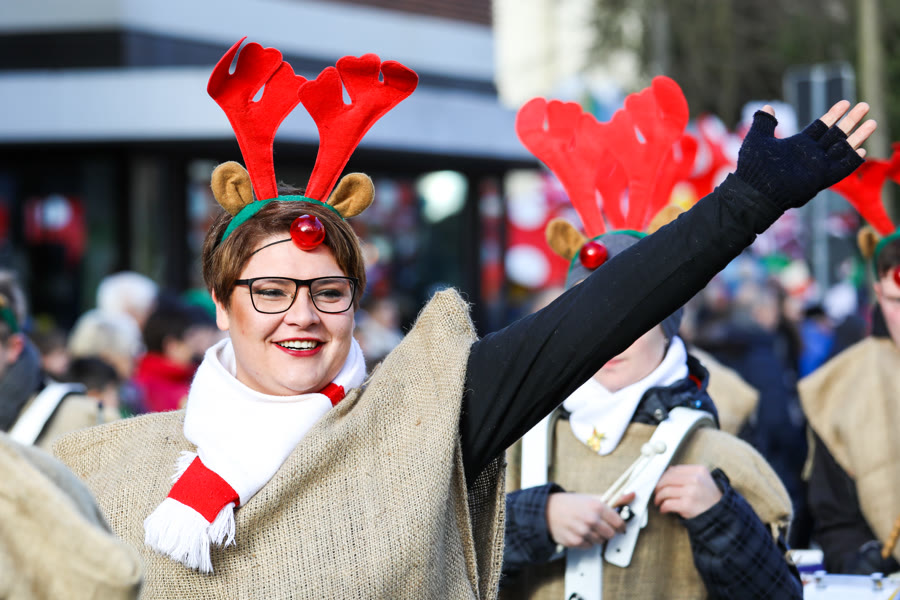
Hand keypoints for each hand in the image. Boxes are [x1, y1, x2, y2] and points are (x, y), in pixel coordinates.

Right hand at [546, 491, 634, 548]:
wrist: (548, 510)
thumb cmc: (570, 503)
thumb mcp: (592, 497)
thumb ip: (614, 499)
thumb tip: (632, 495)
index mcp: (597, 506)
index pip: (619, 523)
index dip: (620, 525)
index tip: (619, 526)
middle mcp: (591, 519)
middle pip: (611, 534)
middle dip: (608, 531)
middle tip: (600, 526)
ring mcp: (583, 532)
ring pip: (600, 541)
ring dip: (596, 536)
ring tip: (587, 527)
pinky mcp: (575, 542)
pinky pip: (589, 546)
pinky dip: (586, 541)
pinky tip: (580, 532)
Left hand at [653, 465, 721, 518]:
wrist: (721, 514)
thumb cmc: (709, 498)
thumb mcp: (703, 480)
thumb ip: (687, 474)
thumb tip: (667, 472)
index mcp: (699, 471)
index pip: (674, 469)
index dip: (663, 476)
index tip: (660, 482)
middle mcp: (695, 479)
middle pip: (667, 479)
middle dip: (658, 486)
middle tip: (656, 492)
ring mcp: (691, 492)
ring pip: (665, 491)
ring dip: (658, 497)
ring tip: (659, 501)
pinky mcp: (687, 505)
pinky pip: (668, 503)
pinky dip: (663, 507)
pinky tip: (663, 509)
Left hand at [735, 100, 876, 210]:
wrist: (754, 189)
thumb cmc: (753, 166)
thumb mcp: (758, 138)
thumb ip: (764, 123)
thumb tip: (767, 107)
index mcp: (798, 145)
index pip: (821, 127)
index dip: (833, 114)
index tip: (845, 102)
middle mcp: (811, 155)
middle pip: (836, 134)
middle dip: (850, 120)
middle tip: (865, 105)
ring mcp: (817, 166)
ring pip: (843, 148)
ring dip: (858, 136)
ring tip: (872, 122)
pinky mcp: (820, 179)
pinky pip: (841, 169)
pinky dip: (852, 160)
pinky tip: (862, 149)